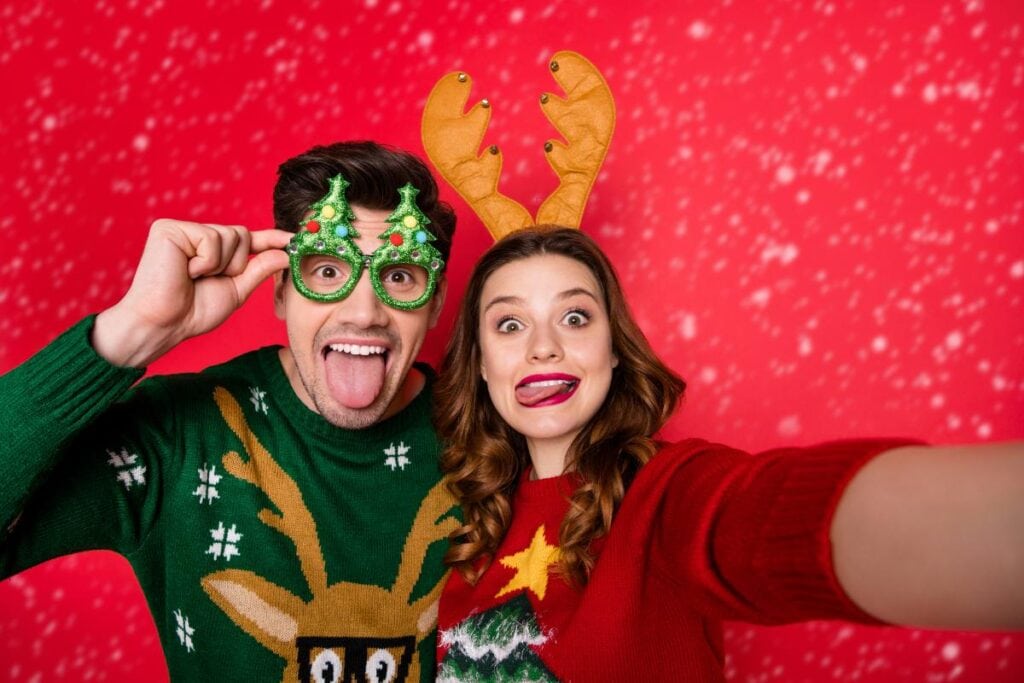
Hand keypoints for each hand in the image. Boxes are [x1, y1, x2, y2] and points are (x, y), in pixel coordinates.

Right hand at [93, 219, 292, 366]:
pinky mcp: (169, 229)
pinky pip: (212, 239)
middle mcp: (197, 235)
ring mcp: (183, 230)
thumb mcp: (236, 291)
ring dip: (221, 264)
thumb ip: (259, 270)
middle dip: (236, 263)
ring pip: (230, 235)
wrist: (163, 324)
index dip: (271, 238)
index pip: (248, 239)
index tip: (295, 239)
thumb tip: (285, 253)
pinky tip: (185, 272)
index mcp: (212, 250)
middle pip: (242, 234)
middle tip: (209, 280)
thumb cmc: (193, 312)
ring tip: (194, 277)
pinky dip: (206, 262)